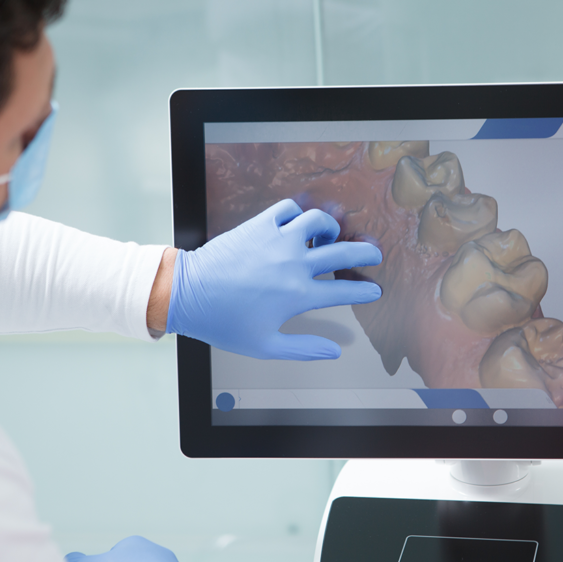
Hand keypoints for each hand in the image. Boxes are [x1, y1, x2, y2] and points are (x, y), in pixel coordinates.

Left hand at [166, 198, 381, 359]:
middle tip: (374, 254)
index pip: (345, 291)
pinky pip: (288, 209)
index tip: (374, 290)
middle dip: (365, 253)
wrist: (188, 294)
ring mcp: (278, 240)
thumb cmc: (224, 323)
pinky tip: (296, 225)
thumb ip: (304, 349)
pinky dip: (298, 213)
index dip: (364, 291)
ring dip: (331, 228)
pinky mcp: (259, 225)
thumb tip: (334, 352)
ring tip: (330, 236)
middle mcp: (294, 264)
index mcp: (299, 295)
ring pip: (319, 221)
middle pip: (343, 253)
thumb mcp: (265, 346)